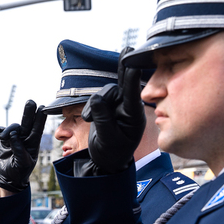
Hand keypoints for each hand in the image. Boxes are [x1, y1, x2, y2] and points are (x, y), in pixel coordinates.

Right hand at [0, 100, 46, 192]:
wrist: (8, 178)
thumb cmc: (20, 173)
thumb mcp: (22, 163)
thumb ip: (19, 149)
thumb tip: (14, 134)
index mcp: (33, 144)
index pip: (37, 129)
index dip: (40, 119)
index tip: (43, 108)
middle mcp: (25, 139)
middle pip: (28, 123)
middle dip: (29, 112)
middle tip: (30, 102)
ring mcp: (15, 139)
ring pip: (14, 128)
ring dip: (8, 130)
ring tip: (2, 137)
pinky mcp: (6, 141)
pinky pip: (3, 132)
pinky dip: (0, 130)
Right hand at [77, 47, 145, 176]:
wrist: (107, 160)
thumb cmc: (112, 153)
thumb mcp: (107, 139)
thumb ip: (103, 118)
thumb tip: (96, 98)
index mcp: (134, 116)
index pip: (132, 94)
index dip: (131, 78)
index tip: (132, 63)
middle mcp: (128, 107)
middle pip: (114, 90)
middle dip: (102, 98)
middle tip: (94, 110)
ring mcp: (118, 105)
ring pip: (104, 92)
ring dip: (94, 105)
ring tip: (89, 120)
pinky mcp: (108, 106)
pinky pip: (97, 98)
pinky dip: (91, 107)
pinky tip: (89, 118)